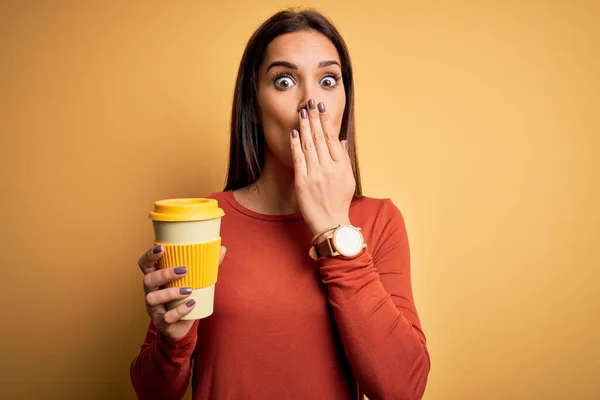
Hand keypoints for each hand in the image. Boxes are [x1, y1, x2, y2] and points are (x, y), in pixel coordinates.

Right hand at [137, 244, 226, 339]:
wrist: (184, 325)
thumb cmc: (186, 298)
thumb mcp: (195, 281)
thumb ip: (207, 266)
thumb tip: (222, 249)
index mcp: (156, 279)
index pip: (145, 264)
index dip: (150, 256)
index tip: (162, 248)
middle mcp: (151, 292)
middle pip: (148, 280)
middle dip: (164, 274)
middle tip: (184, 270)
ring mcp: (154, 308)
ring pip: (152, 298)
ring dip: (170, 292)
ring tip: (188, 290)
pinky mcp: (162, 322)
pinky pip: (167, 317)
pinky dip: (180, 310)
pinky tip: (191, 304)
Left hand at [290, 100, 354, 235]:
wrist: (331, 222)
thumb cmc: (340, 201)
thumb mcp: (348, 178)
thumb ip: (344, 157)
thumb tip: (341, 139)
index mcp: (341, 166)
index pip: (332, 138)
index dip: (325, 121)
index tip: (321, 108)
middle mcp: (329, 168)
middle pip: (319, 138)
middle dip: (313, 119)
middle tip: (309, 103)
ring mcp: (315, 175)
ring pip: (308, 145)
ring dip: (304, 127)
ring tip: (301, 112)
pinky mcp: (302, 182)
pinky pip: (298, 160)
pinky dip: (295, 145)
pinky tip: (293, 133)